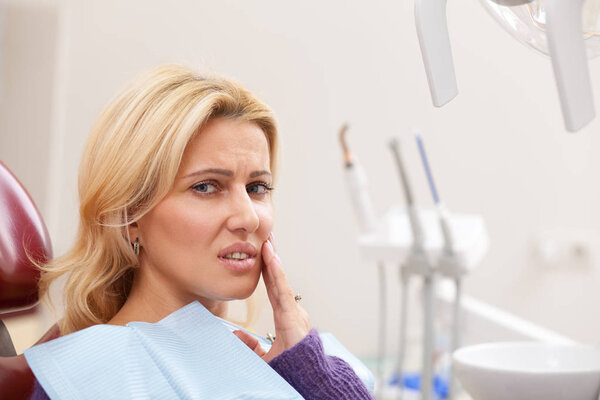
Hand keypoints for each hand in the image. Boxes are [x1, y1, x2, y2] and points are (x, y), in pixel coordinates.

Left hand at [233, 233, 309, 362]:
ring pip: (280, 283)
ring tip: (267, 242)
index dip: (268, 269)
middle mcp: (292, 312)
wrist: (307, 382)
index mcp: (286, 318)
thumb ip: (252, 344)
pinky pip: (283, 292)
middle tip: (265, 237)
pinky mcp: (294, 318)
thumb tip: (237, 336)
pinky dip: (278, 275)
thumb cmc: (291, 369)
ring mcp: (295, 314)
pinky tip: (272, 259)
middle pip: (278, 281)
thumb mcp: (264, 356)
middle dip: (271, 258)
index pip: (274, 288)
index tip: (263, 251)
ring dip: (273, 261)